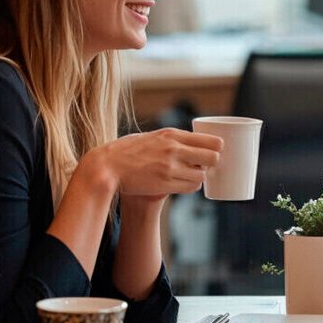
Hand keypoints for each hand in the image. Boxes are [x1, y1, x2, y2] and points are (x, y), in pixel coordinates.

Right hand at [88, 128, 221, 199]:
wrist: (106, 167)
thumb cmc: (125, 151)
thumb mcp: (149, 137)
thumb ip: (168, 139)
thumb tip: (187, 142)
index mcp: (171, 134)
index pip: (211, 141)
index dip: (217, 148)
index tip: (214, 152)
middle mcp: (174, 149)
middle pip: (213, 158)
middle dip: (212, 164)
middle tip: (205, 166)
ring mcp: (171, 167)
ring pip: (202, 176)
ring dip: (199, 177)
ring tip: (189, 175)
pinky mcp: (165, 184)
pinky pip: (190, 188)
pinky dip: (190, 187)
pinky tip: (181, 183)